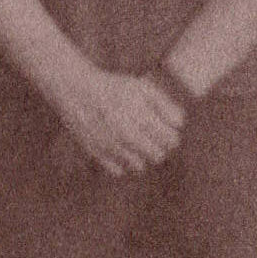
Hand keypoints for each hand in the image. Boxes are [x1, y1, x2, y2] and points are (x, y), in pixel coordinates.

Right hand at [53, 59, 190, 176]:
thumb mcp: (142, 88)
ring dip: (141, 155)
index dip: (171, 135)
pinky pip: (118, 170)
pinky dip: (122, 162)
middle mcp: (128, 136)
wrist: (77, 90)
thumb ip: (165, 105)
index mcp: (142, 118)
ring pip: (139, 166)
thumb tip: (179, 124)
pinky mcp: (97, 154)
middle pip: (158, 156)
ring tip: (134, 140)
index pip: (171, 140)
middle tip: (151, 136)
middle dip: (159, 147)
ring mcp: (112, 147)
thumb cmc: (114, 88)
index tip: (165, 129)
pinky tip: (119, 146)